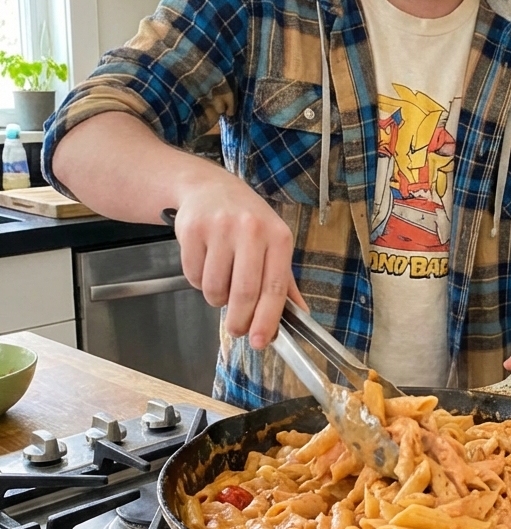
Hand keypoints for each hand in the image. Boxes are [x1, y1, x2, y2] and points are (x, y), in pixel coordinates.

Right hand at [172, 178, 306, 349]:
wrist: (209, 187)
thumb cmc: (246, 220)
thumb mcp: (273, 242)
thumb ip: (284, 281)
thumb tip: (300, 315)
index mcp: (278, 237)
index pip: (275, 288)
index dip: (266, 319)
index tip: (259, 341)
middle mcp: (252, 230)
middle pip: (244, 292)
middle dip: (238, 320)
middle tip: (236, 329)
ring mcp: (220, 228)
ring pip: (215, 288)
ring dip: (216, 297)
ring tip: (221, 280)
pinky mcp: (193, 230)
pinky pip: (194, 276)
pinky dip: (199, 281)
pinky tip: (206, 263)